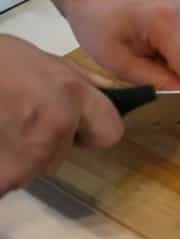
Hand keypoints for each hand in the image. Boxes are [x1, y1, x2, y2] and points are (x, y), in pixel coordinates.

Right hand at [0, 35, 122, 195]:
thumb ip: (72, 84)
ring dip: (18, 156)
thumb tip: (87, 105)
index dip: (91, 131)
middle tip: (17, 119)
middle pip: (63, 153)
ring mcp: (29, 156)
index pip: (110, 133)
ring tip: (0, 127)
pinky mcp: (4, 178)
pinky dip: (1, 168)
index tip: (76, 127)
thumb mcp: (42, 58)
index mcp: (72, 94)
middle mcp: (57, 127)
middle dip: (45, 142)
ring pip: (34, 168)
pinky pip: (9, 180)